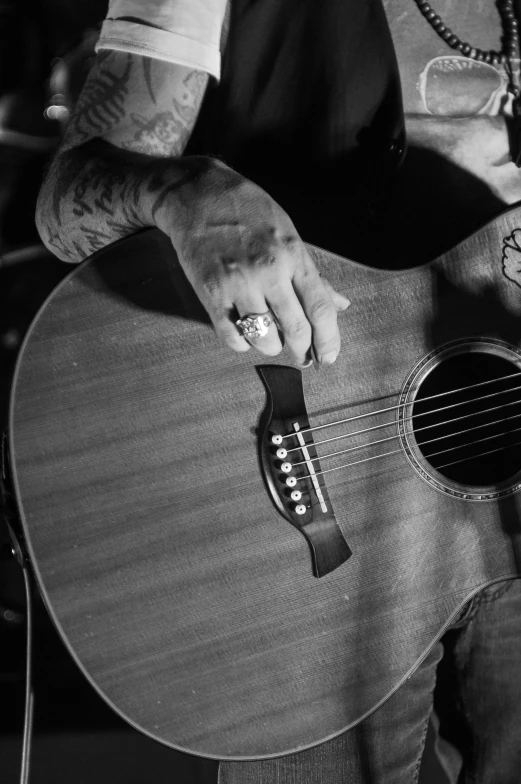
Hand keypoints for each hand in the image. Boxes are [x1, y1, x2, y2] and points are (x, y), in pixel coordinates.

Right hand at [154, 157, 349, 365]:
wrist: (200, 195)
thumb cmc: (248, 212)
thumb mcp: (289, 234)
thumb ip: (314, 274)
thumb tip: (342, 304)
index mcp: (294, 256)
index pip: (320, 308)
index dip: (328, 340)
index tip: (328, 357)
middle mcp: (269, 271)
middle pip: (295, 328)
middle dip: (302, 350)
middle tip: (302, 357)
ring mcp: (239, 283)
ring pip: (264, 337)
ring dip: (271, 346)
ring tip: (271, 340)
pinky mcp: (211, 292)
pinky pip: (231, 335)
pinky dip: (242, 343)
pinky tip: (245, 335)